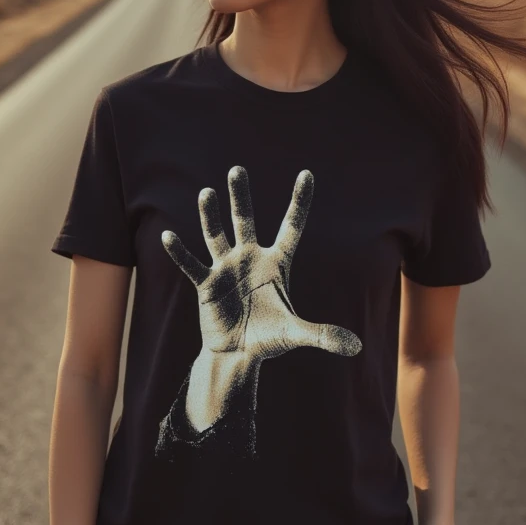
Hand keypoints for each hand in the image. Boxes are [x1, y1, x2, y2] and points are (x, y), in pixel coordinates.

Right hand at [162, 164, 361, 363]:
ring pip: (216, 235)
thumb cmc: (269, 339)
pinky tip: (167, 236)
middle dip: (241, 197)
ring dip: (210, 215)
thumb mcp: (297, 334)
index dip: (300, 202)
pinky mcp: (206, 284)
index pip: (291, 226)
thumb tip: (357, 347)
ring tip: (206, 193)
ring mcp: (226, 269)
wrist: (237, 355)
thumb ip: (324, 335)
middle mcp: (250, 259)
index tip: (307, 174)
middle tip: (237, 170)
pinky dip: (179, 252)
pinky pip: (191, 264)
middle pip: (246, 221)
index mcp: (276, 263)